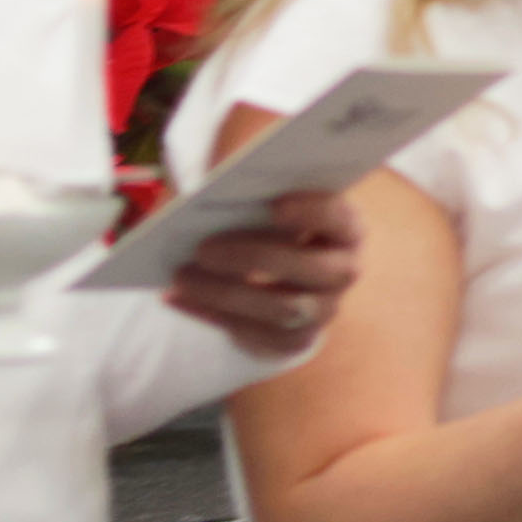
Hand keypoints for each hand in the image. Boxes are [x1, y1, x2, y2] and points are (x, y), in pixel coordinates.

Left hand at [163, 189, 363, 360]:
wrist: (278, 272)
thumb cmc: (269, 222)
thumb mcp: (267, 199)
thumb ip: (252, 186)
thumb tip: (215, 182)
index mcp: (346, 227)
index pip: (339, 217)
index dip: (312, 212)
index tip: (273, 205)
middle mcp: (344, 270)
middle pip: (311, 269)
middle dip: (254, 258)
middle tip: (203, 248)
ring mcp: (324, 309)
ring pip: (281, 309)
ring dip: (225, 292)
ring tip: (181, 275)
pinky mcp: (296, 339)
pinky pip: (256, 334)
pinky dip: (211, 315)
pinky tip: (176, 298)